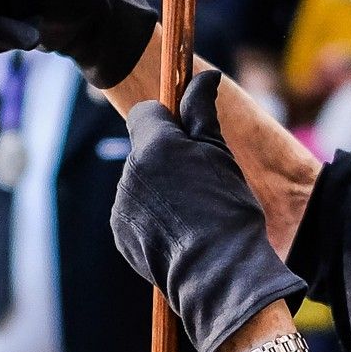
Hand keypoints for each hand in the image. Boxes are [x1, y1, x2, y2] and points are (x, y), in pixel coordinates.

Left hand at [112, 70, 306, 351]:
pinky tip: (182, 233)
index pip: (147, 113)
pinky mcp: (121, 234)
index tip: (191, 140)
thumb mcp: (221, 154)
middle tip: (202, 185)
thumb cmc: (229, 210)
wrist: (220, 276)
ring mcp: (122, 206)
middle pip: (145, 151)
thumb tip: (202, 75)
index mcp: (154, 146)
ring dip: (161, 190)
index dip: (170, 122)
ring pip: (141, 183)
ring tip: (195, 214)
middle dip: (167, 160)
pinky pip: (136, 214)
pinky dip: (154, 218)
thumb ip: (202, 110)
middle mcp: (130, 173)